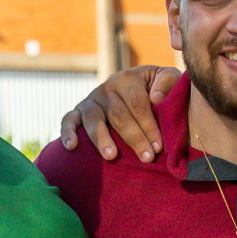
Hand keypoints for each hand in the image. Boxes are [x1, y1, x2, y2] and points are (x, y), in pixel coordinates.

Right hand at [55, 65, 177, 161]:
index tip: (158, 147)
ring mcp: (91, 100)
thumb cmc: (155, 88)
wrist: (134, 88)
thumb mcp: (166, 79)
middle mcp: (106, 87)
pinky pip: (68, 120)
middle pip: (118, 115)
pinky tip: (72, 146)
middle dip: (134, 138)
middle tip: (146, 158)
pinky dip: (67, 132)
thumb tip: (156, 98)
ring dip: (102, 138)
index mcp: (128, 78)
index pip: (138, 104)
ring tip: (111, 156)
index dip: (149, 126)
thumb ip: (169, 82)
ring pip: (94, 120)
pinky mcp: (78, 111)